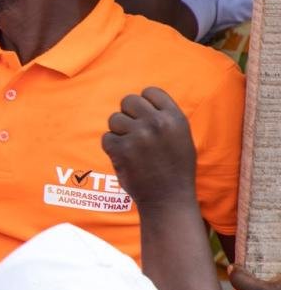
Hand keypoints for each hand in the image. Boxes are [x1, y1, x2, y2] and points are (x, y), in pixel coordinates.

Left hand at [101, 87, 196, 210]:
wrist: (168, 198)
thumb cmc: (175, 168)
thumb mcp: (181, 137)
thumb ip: (164, 116)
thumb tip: (143, 99)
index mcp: (175, 118)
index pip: (150, 92)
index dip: (145, 103)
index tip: (146, 117)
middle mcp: (156, 123)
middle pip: (128, 100)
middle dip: (129, 115)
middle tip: (135, 132)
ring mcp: (137, 135)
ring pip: (114, 119)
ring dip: (119, 132)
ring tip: (133, 148)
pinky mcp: (121, 149)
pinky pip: (107, 138)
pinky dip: (113, 148)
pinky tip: (126, 159)